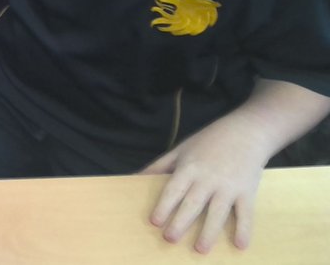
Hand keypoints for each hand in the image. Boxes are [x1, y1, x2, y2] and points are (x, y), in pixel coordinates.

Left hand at [141, 116, 271, 253]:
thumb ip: (160, 165)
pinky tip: (240, 245)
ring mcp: (229, 186)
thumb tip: (134, 177)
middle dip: (180, 222)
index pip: (173, 190)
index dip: (164, 206)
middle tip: (170, 239)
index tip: (154, 221)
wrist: (247, 131)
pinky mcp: (247, 191)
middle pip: (192, 203)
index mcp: (189, 168)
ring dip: (209, 232)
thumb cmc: (209, 141)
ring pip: (217, 212)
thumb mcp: (181, 149)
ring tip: (200, 249)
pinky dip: (244, 229)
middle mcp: (208, 179)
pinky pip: (245, 213)